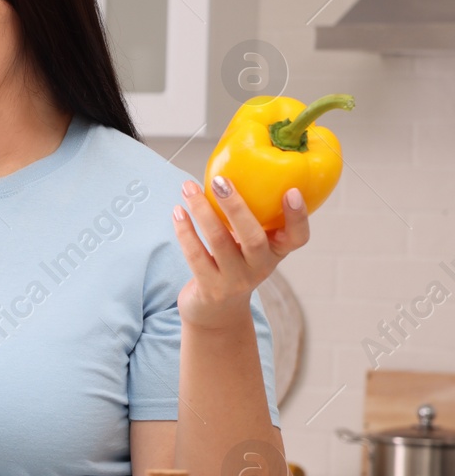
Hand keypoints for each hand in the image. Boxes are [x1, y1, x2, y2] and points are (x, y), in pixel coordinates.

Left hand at [172, 176, 309, 328]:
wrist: (216, 312)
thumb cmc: (234, 263)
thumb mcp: (249, 243)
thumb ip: (249, 214)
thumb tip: (229, 163)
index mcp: (276, 252)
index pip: (298, 237)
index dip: (298, 216)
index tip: (292, 191)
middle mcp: (260, 267)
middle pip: (254, 237)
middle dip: (236, 206)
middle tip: (220, 180)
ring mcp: (235, 280)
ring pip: (219, 243)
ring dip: (201, 211)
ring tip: (187, 187)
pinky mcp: (210, 288)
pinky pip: (195, 255)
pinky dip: (185, 231)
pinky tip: (177, 211)